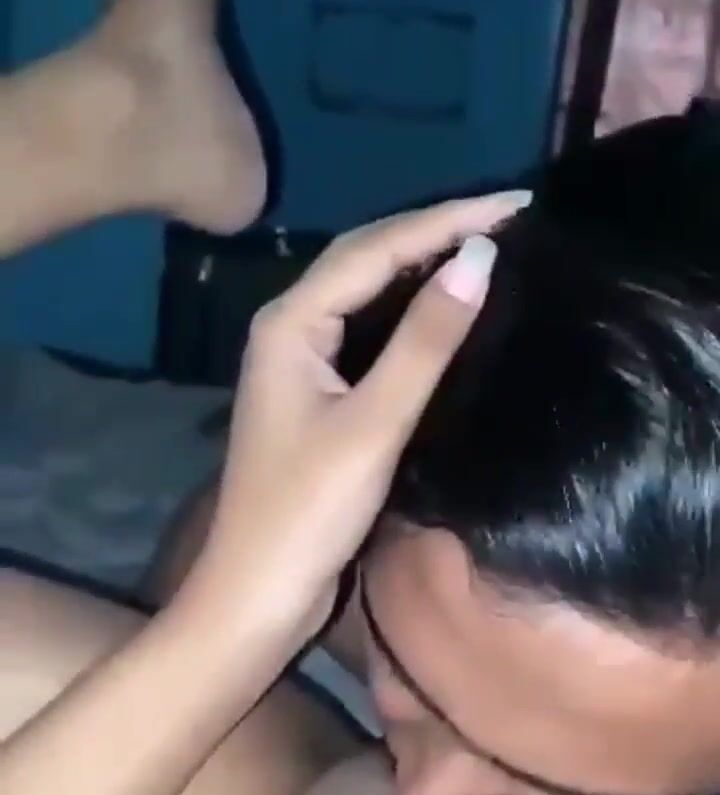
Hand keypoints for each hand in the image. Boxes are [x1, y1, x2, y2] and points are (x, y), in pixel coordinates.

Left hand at [190, 192, 529, 648]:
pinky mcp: (318, 391)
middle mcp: (288, 326)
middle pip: (368, 258)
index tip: (518, 203)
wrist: (258, 591)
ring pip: (367, 290)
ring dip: (425, 263)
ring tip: (492, 244)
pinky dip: (411, 308)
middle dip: (437, 230)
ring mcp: (300, 360)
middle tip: (513, 216)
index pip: (376, 248)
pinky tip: (449, 306)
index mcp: (290, 322)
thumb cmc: (308, 511)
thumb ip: (425, 342)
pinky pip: (368, 327)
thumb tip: (479, 257)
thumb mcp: (374, 424)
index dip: (447, 219)